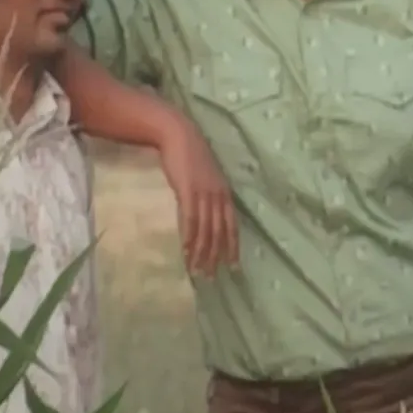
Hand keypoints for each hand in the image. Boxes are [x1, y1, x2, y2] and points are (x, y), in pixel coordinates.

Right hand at [153, 120, 238, 275]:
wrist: (179, 135)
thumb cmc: (190, 156)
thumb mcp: (206, 178)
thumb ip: (210, 195)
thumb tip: (208, 215)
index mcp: (225, 194)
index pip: (232, 226)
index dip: (233, 247)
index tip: (233, 267)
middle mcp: (218, 196)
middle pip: (220, 232)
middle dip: (216, 256)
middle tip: (212, 277)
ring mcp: (204, 194)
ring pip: (206, 230)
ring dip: (201, 252)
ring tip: (197, 270)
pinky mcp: (188, 191)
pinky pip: (190, 219)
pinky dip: (189, 237)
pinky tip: (186, 251)